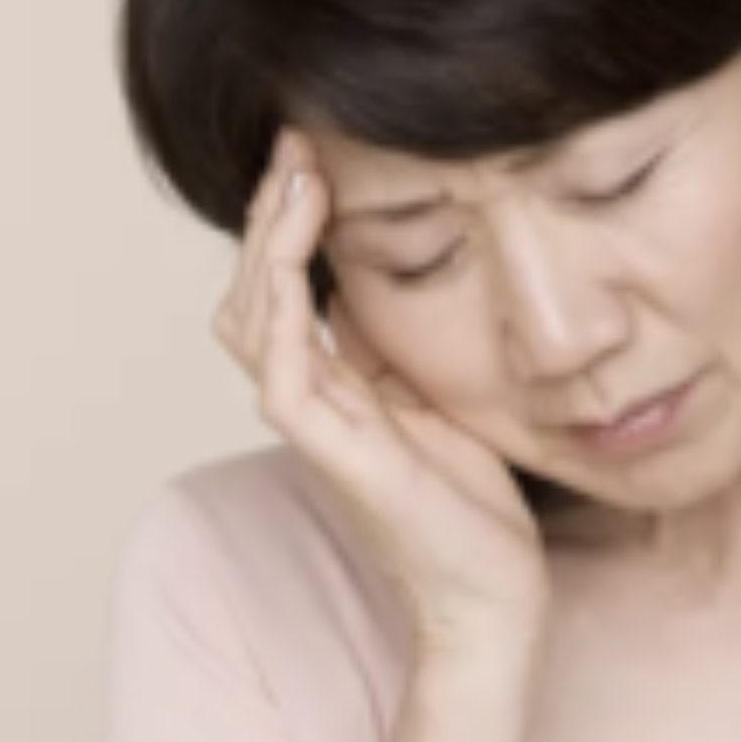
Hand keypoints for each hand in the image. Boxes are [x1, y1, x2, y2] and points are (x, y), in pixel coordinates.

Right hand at [211, 129, 552, 656]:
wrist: (493, 594)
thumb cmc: (473, 505)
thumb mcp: (436, 394)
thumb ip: (394, 344)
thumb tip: (378, 274)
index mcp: (330, 385)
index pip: (276, 290)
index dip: (282, 224)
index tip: (308, 155)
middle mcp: (308, 400)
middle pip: (248, 295)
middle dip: (265, 217)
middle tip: (292, 147)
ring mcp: (314, 426)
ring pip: (251, 321)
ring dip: (268, 246)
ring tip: (295, 180)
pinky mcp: (334, 451)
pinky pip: (282, 370)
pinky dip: (281, 307)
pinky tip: (300, 255)